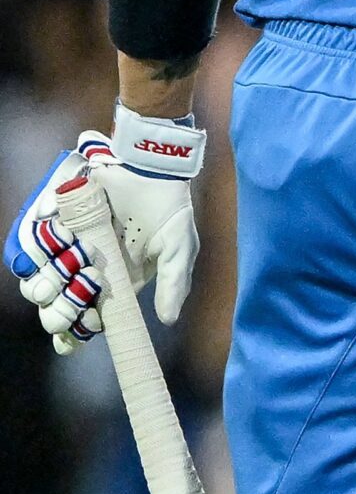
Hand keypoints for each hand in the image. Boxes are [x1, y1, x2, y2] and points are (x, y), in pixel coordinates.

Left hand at [8, 107, 204, 354]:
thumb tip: (168, 321)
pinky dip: (41, 246)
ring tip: (53, 281)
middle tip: (62, 309)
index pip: (94, 312)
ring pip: (45, 276)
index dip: (84, 327)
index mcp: (118, 279)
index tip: (87, 326)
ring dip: (45, 284)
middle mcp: (91, 266)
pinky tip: (60, 244)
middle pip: (62, 301)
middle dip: (58, 311)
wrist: (151, 167)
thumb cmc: (169, 209)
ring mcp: (73, 246)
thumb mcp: (178, 249)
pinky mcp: (60, 221)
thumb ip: (173, 284)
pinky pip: (39, 241)